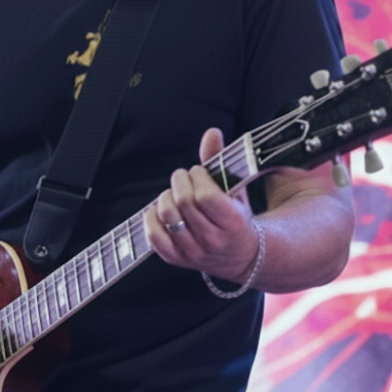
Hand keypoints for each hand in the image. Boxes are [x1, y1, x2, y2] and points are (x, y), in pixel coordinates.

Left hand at [145, 127, 260, 283]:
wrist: (241, 255)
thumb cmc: (235, 217)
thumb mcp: (235, 189)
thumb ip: (221, 160)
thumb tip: (211, 133)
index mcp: (233, 222)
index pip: (206, 196)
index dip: (197, 177)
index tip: (198, 172)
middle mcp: (213, 240)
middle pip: (183, 202)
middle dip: (180, 181)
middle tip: (184, 178)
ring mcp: (194, 252)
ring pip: (167, 216)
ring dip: (166, 196)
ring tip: (174, 194)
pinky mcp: (176, 259)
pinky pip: (153, 236)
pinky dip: (151, 218)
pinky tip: (159, 209)